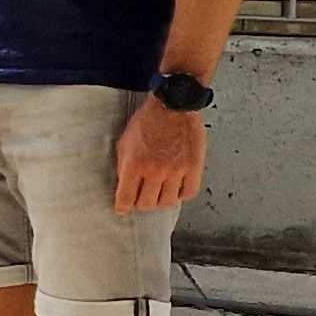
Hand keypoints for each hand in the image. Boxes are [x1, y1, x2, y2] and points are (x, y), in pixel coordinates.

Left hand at [114, 95, 207, 212]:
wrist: (173, 106)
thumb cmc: (148, 120)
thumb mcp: (124, 142)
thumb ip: (123, 167)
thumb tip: (123, 186)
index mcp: (134, 164)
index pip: (126, 198)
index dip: (122, 207)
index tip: (122, 209)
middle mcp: (155, 170)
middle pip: (147, 204)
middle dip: (141, 203)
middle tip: (141, 197)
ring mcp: (176, 170)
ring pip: (167, 202)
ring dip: (161, 200)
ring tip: (159, 192)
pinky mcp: (194, 167)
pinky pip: (189, 193)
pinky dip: (182, 194)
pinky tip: (176, 188)